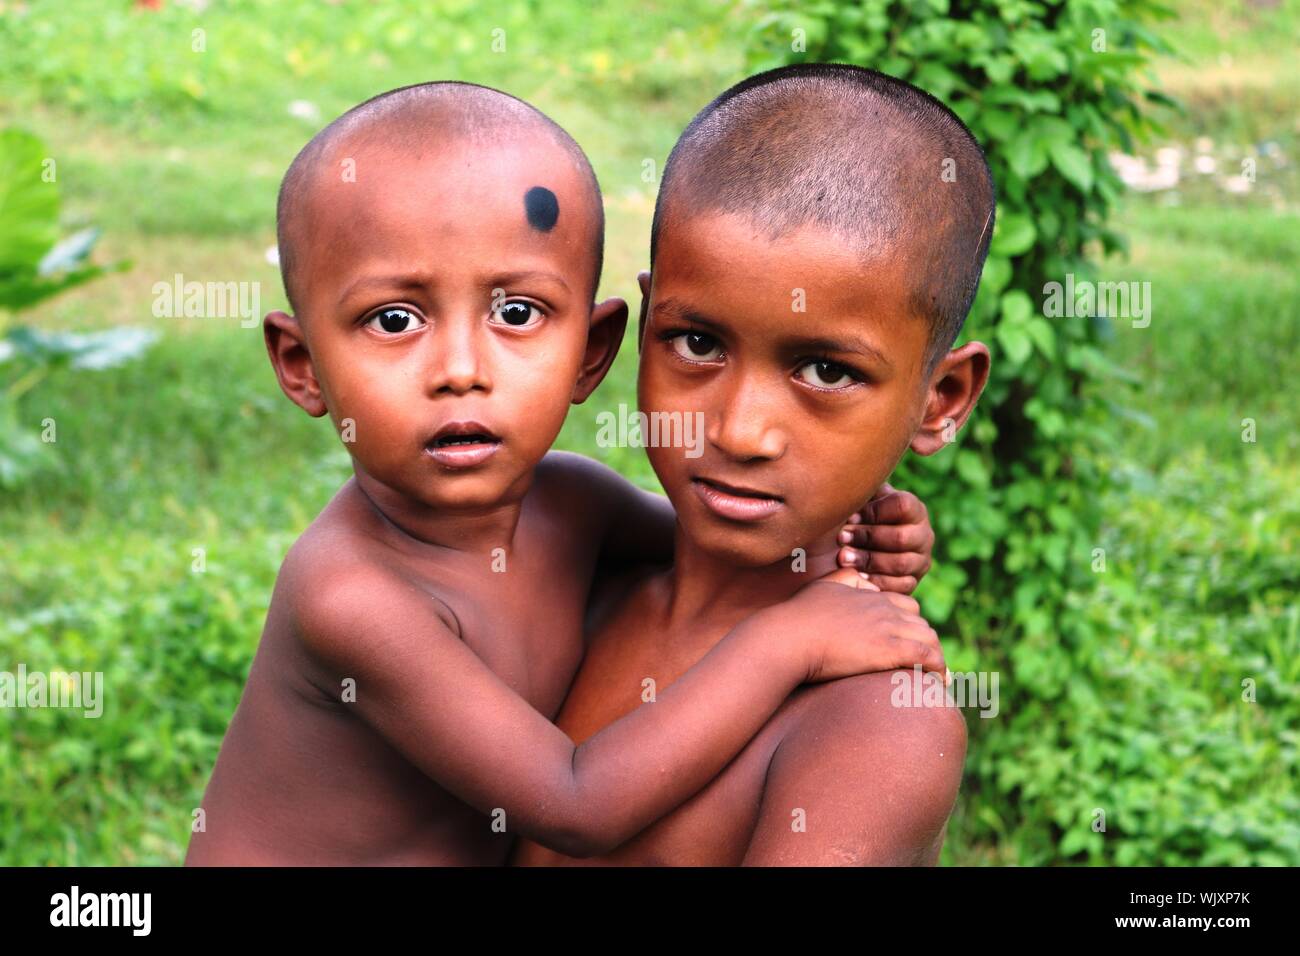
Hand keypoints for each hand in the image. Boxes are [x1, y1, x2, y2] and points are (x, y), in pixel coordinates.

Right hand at [757, 567, 946, 683]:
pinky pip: (928, 657)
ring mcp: (889, 627)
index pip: (907, 607)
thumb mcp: (824, 586)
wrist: (789, 636)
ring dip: (936, 658)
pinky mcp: (890, 649)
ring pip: (930, 639)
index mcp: (871, 595)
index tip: (908, 645)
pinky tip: (938, 684)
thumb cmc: (798, 616)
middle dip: (925, 644)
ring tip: (934, 679)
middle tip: (923, 668)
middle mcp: (885, 608)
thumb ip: (845, 578)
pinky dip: (939, 669)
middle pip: (922, 623)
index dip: (910, 626)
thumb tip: (864, 581)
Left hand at [835, 482, 934, 593]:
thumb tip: (853, 468)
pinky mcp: (912, 583)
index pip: (902, 506)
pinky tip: (857, 578)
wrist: (849, 551)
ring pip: (901, 563)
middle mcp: (923, 534)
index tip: (849, 515)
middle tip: (841, 537)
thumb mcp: (859, 499)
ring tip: (843, 558)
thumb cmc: (853, 518)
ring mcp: (920, 560)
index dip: (874, 512)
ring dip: (869, 560)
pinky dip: (878, 582)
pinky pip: (901, 586)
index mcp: (913, 509)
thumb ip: (862, 485)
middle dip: (868, 537)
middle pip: (901, 537)